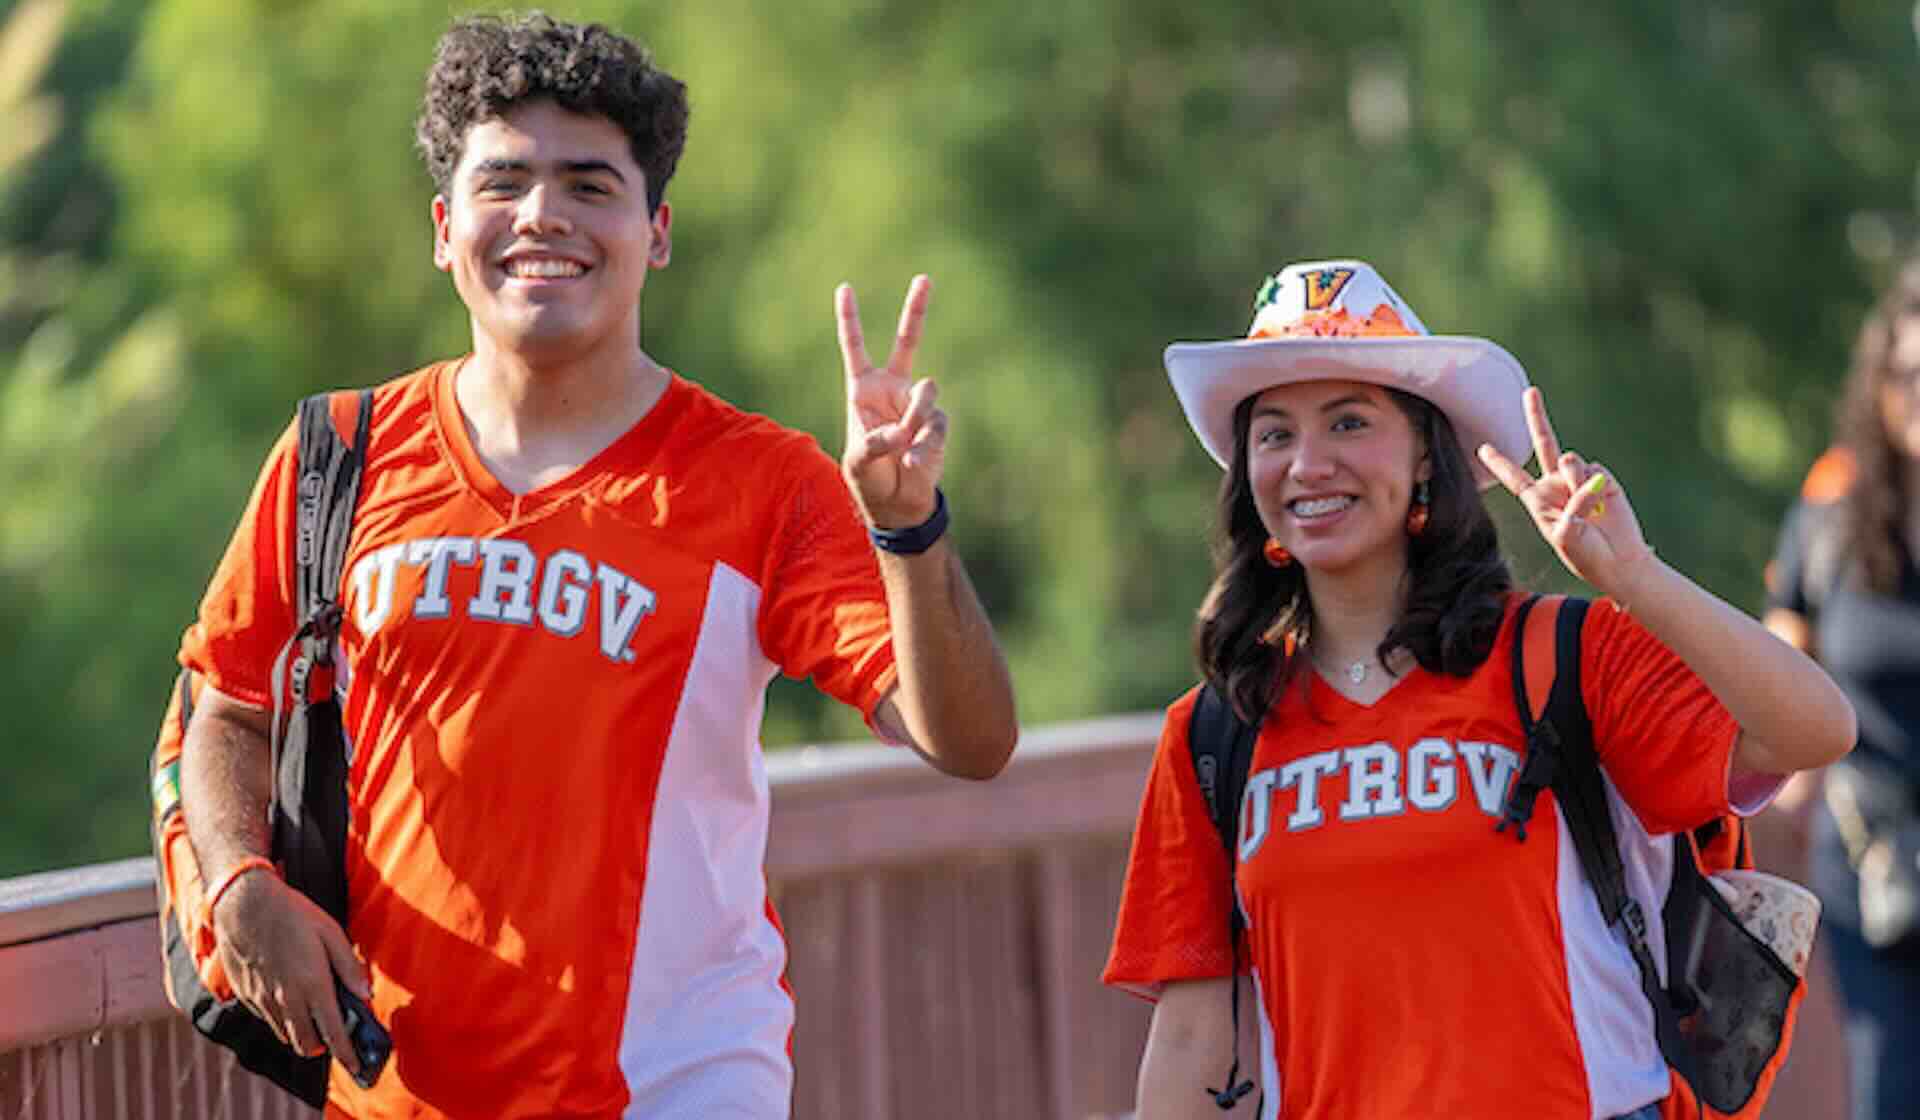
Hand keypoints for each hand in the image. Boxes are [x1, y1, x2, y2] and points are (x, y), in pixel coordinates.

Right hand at [210, 869, 370, 1077]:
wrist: (243, 905)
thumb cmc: (293, 915)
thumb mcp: (331, 933)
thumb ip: (350, 967)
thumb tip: (367, 994)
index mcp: (312, 983)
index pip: (333, 1032)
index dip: (347, 1054)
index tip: (356, 1067)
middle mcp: (286, 998)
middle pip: (307, 1043)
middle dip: (325, 1048)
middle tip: (336, 1038)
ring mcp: (263, 1000)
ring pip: (286, 1035)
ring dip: (303, 1034)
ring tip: (316, 1019)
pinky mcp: (247, 995)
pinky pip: (268, 1020)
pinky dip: (283, 1019)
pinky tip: (291, 1000)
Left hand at [836, 275, 946, 528]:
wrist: (898, 505)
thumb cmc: (868, 480)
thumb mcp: (860, 462)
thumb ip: (878, 442)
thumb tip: (906, 430)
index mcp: (863, 390)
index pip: (855, 348)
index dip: (850, 319)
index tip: (844, 288)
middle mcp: (892, 390)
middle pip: (906, 342)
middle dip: (916, 310)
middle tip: (924, 278)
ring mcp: (917, 405)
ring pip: (925, 395)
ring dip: (916, 420)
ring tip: (905, 444)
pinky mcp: (937, 424)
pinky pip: (936, 425)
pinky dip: (925, 446)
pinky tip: (913, 463)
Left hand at [1477, 387, 1655, 595]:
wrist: (1619, 562)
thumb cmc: (1586, 556)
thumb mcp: (1565, 537)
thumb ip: (1570, 506)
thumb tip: (1583, 477)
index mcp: (1538, 500)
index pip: (1514, 477)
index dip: (1499, 462)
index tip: (1482, 447)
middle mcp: (1557, 484)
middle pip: (1545, 444)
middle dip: (1536, 417)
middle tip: (1530, 392)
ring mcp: (1580, 480)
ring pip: (1570, 461)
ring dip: (1575, 482)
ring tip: (1585, 509)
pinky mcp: (1603, 479)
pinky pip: (1593, 470)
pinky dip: (1595, 487)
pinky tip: (1601, 505)